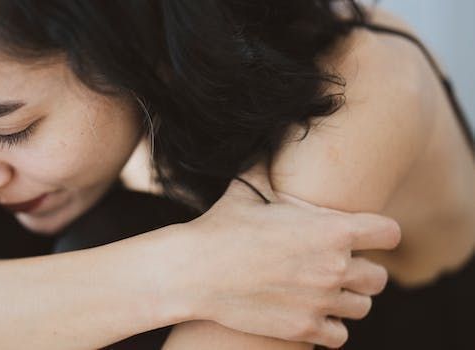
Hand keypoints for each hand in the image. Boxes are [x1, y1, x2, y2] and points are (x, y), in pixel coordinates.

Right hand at [168, 167, 399, 347]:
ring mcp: (321, 302)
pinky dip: (329, 328)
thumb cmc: (220, 227)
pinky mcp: (304, 329)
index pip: (389, 233)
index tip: (363, 237)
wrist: (193, 272)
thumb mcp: (247, 189)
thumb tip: (273, 127)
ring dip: (346, 299)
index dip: (378, 233)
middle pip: (379, 277)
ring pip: (361, 307)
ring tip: (322, 292)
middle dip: (362, 271)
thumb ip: (269, 165)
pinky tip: (310, 314)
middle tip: (335, 267)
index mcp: (332, 230)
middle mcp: (335, 267)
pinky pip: (339, 336)